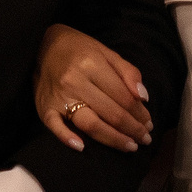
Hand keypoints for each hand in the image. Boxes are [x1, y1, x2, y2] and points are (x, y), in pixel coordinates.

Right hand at [34, 23, 149, 152]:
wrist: (41, 44)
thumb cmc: (79, 49)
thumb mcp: (106, 52)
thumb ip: (128, 72)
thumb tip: (143, 97)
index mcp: (92, 64)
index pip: (124, 97)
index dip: (140, 113)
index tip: (149, 123)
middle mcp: (75, 81)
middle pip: (111, 113)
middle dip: (133, 129)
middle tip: (145, 138)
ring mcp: (59, 96)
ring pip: (90, 124)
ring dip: (113, 139)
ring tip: (130, 146)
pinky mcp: (44, 107)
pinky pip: (55, 126)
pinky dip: (67, 138)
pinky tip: (82, 148)